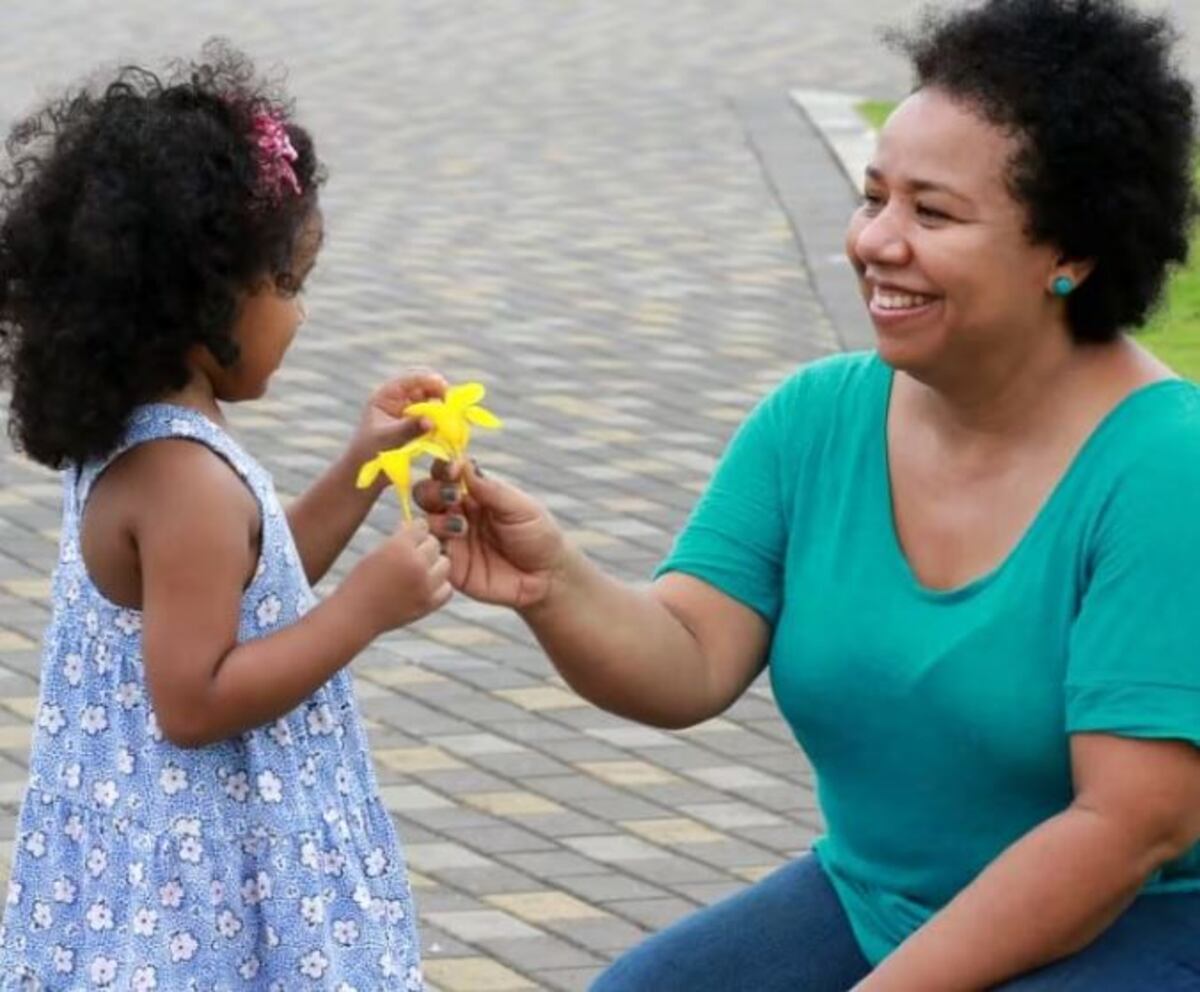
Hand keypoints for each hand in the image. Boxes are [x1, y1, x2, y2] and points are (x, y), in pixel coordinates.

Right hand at [338, 519, 451, 635]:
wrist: (355, 615)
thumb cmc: (361, 581)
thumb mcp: (376, 553)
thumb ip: (399, 540)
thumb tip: (418, 525)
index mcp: (400, 547)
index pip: (422, 526)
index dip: (414, 530)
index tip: (408, 536)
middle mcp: (416, 565)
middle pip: (435, 544)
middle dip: (424, 546)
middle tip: (411, 554)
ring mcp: (425, 586)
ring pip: (445, 564)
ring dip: (434, 565)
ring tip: (418, 571)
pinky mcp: (428, 604)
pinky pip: (447, 588)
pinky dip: (439, 586)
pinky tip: (424, 586)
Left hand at [349, 369, 448, 464]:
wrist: (363, 470)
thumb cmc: (369, 452)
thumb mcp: (388, 438)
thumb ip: (409, 428)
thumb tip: (431, 421)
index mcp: (386, 394)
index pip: (411, 378)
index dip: (429, 380)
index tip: (445, 390)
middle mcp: (399, 398)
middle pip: (425, 385)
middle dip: (440, 391)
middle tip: (452, 403)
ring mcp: (408, 410)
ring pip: (432, 400)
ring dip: (443, 406)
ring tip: (452, 417)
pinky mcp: (416, 423)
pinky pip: (434, 415)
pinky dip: (442, 419)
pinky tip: (448, 427)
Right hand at [413, 461, 567, 609]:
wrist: (547, 579)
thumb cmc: (539, 537)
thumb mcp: (522, 508)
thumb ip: (492, 489)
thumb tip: (464, 463)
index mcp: (476, 494)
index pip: (448, 473)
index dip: (444, 468)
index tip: (454, 470)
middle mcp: (458, 513)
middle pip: (426, 494)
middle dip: (433, 491)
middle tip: (453, 497)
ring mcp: (453, 540)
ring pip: (423, 523)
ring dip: (436, 520)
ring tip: (461, 527)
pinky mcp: (451, 566)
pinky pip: (429, 555)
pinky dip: (432, 548)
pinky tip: (452, 549)